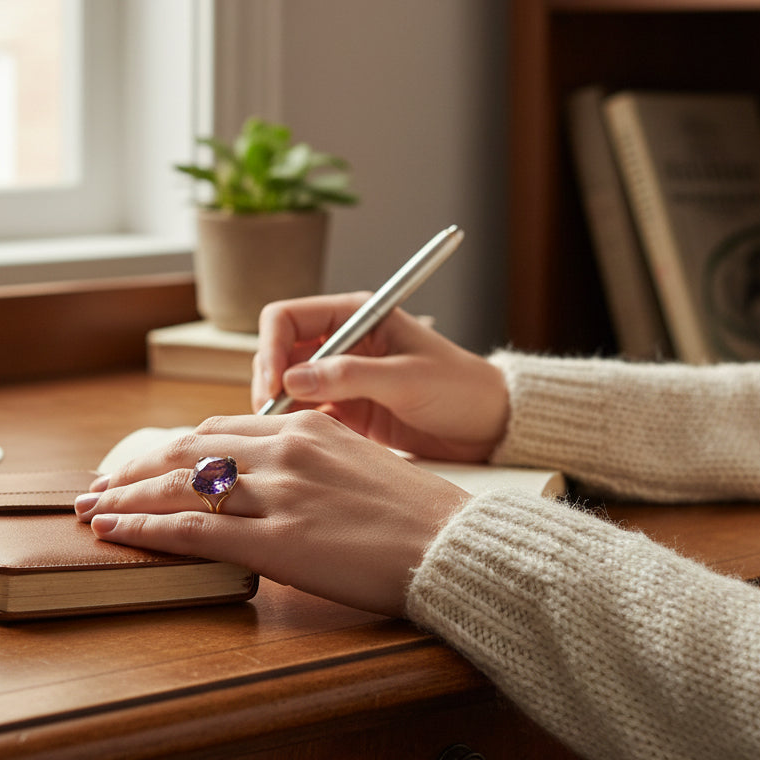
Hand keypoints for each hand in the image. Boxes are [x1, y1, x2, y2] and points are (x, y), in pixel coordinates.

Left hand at [73, 411, 468, 617]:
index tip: (143, 463)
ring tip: (90, 508)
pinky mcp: (279, 541)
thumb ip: (307, 458)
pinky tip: (116, 532)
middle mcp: (284, 451)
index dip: (171, 449)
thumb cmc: (413, 511)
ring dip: (126, 497)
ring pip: (181, 486)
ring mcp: (278, 494)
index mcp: (304, 428)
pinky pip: (196, 530)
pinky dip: (147, 529)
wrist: (452, 544)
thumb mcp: (356, 462)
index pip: (216, 431)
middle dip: (134, 469)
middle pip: (187, 451)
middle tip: (97, 484)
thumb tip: (268, 470)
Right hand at [251, 294, 508, 462]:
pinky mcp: (345, 409)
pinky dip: (297, 427)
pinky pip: (305, 414)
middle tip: (273, 416)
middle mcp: (341, 342)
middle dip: (270, 382)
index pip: (287, 318)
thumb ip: (349, 376)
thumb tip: (291, 381)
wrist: (489, 427)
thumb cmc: (460, 389)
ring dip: (280, 408)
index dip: (272, 348)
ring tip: (288, 433)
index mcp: (355, 316)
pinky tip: (305, 443)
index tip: (274, 385)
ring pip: (286, 387)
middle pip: (279, 353)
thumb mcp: (407, 379)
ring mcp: (340, 377)